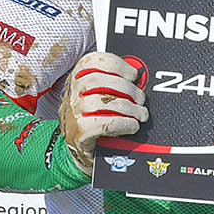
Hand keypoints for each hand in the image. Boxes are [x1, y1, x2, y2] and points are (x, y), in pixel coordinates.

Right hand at [61, 52, 147, 173]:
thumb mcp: (102, 98)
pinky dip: (122, 123)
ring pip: (99, 102)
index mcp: (78, 80)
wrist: (83, 151)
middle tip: (141, 97)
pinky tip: (132, 125)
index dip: (115, 64)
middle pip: (96, 80)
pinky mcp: (78, 134)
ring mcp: (73, 114)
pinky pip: (101, 124)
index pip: (91, 62)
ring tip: (140, 113)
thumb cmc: (96, 120)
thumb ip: (116, 85)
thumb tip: (139, 79)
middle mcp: (72, 94)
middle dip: (125, 87)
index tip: (133, 74)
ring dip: (127, 107)